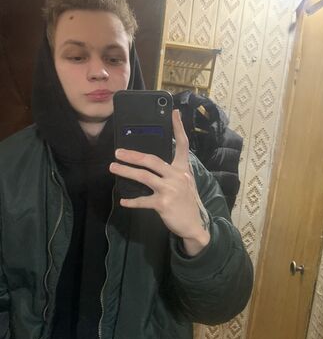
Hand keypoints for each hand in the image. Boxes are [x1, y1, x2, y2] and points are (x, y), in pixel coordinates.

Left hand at [109, 110, 209, 255]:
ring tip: (113, 167)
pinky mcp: (163, 204)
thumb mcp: (185, 182)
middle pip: (152, 160)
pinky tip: (123, 201)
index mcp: (183, 169)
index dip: (178, 128)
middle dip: (133, 155)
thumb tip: (153, 162)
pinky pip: (143, 200)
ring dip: (126, 171)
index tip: (174, 112)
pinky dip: (132, 201)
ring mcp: (170, 190)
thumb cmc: (186, 202)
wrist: (193, 225)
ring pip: (144, 177)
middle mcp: (177, 176)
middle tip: (118, 152)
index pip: (182, 144)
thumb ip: (173, 171)